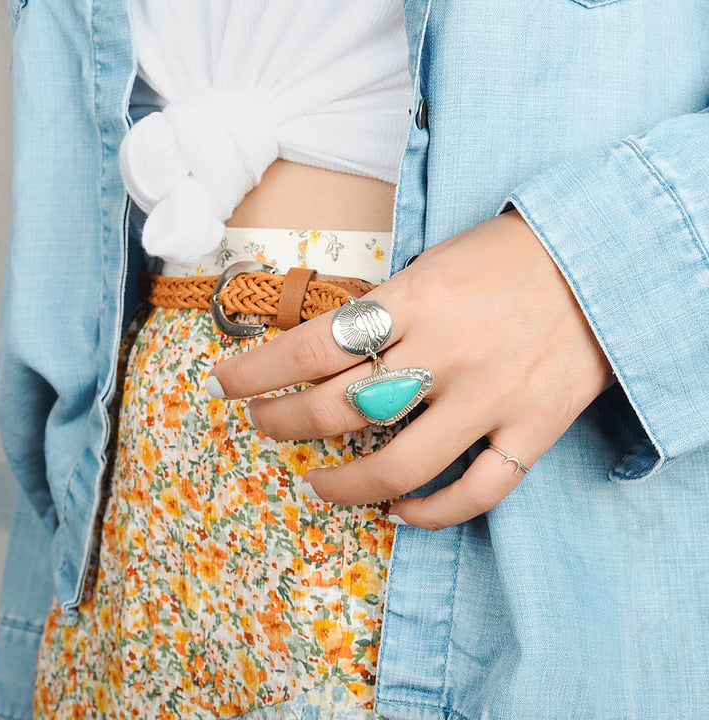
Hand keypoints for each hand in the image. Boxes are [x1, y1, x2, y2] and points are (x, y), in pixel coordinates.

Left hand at [208, 211, 613, 528]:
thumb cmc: (506, 256)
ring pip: (398, 465)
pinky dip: (431, 511)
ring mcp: (490, 398)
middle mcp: (446, 353)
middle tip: (263, 424)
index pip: (310, 345)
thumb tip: (328, 352)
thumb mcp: (433, 262)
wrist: (599, 260)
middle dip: (282, 422)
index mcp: (415, 300)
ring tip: (315, 484)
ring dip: (343, 485)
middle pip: (339, 408)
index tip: (225, 383)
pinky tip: (400, 510)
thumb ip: (384, 310)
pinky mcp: (530, 429)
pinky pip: (476, 492)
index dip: (256, 371)